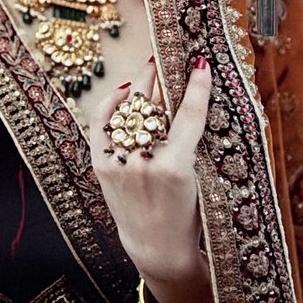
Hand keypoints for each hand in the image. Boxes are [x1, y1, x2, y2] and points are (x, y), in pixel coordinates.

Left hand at [86, 56, 213, 302]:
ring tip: (151, 68)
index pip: (189, 115)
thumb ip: (188, 140)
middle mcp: (145, 162)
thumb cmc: (186, 214)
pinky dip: (112, 103)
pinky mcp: (102, 166)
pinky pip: (102, 122)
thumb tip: (184, 98)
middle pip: (154, 105)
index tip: (200, 63)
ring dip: (141, 86)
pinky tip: (126, 90)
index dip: (197, 86)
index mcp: (176, 167)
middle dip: (161, 77)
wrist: (156, 245)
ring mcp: (120, 163)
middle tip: (167, 57)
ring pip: (130, 111)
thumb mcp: (197, 177)